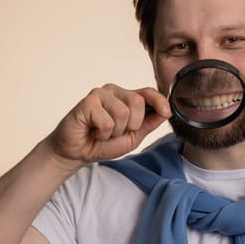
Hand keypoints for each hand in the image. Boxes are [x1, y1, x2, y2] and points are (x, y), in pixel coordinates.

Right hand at [45, 84, 170, 165]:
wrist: (77, 152)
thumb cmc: (103, 143)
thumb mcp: (133, 136)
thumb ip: (149, 124)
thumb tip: (167, 112)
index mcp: (127, 97)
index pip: (148, 92)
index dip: (159, 101)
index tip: (167, 111)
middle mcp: (115, 92)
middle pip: (137, 102)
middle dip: (131, 125)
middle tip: (116, 132)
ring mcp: (100, 94)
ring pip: (122, 113)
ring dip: (114, 132)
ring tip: (103, 132)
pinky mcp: (88, 102)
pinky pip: (107, 122)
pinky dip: (102, 134)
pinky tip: (93, 131)